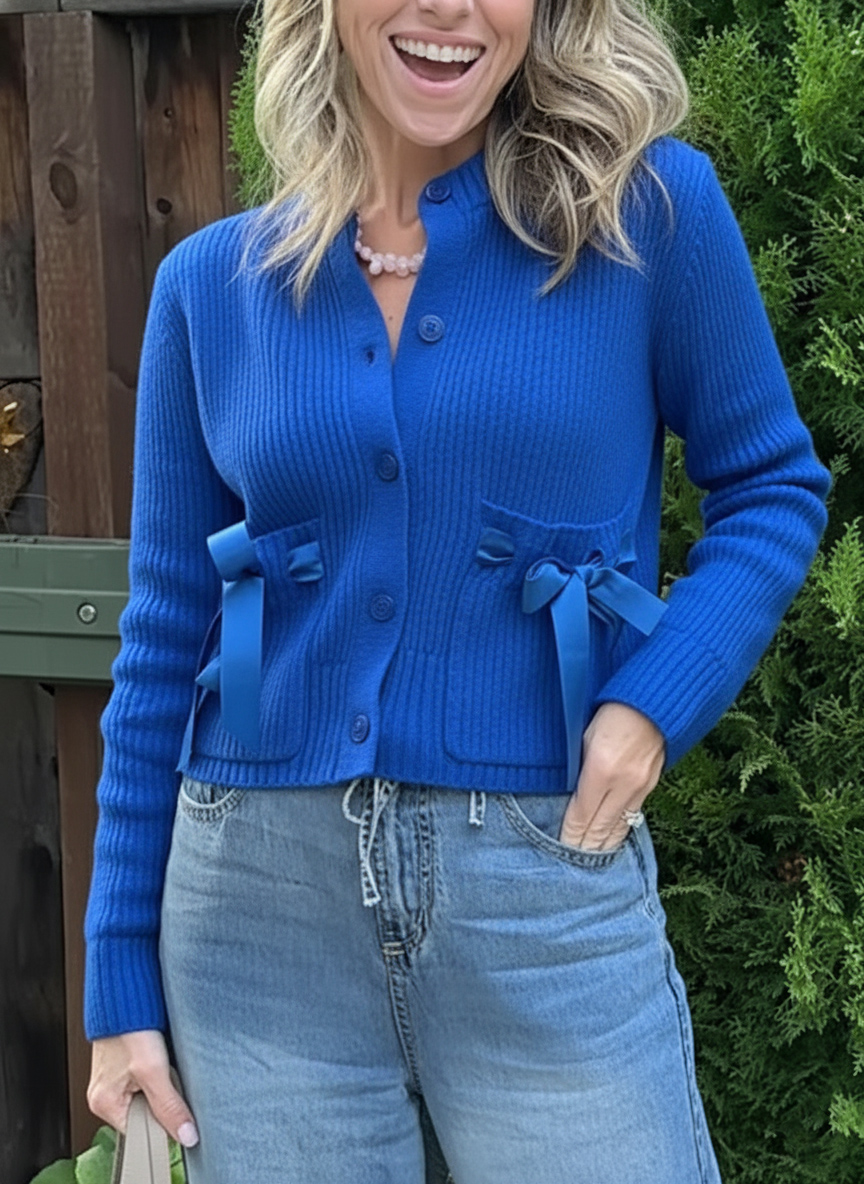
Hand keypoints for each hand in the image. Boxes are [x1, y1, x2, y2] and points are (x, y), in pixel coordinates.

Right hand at [87, 1029, 198, 1146]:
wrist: (124, 992)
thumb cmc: (129, 1026)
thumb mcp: (153, 1071)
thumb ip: (169, 1106)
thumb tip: (186, 1135)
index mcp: (105, 1105)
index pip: (141, 1132)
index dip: (164, 1125)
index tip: (182, 1115)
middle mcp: (106, 1095)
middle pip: (146, 1115)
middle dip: (165, 1103)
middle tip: (174, 1080)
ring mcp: (116, 1080)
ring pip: (150, 1096)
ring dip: (165, 1086)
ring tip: (169, 1067)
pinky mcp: (127, 1064)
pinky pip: (149, 1080)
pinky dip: (162, 1073)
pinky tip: (168, 1061)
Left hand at [559, 701, 664, 851]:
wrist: (654, 700)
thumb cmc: (611, 710)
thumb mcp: (583, 734)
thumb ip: (576, 766)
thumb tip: (567, 793)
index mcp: (601, 769)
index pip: (581, 815)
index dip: (569, 836)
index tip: (558, 850)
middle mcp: (623, 783)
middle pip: (600, 829)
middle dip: (584, 850)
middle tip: (569, 867)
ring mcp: (641, 787)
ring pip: (619, 827)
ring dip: (603, 846)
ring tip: (589, 863)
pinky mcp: (652, 785)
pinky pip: (633, 816)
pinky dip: (620, 831)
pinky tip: (611, 840)